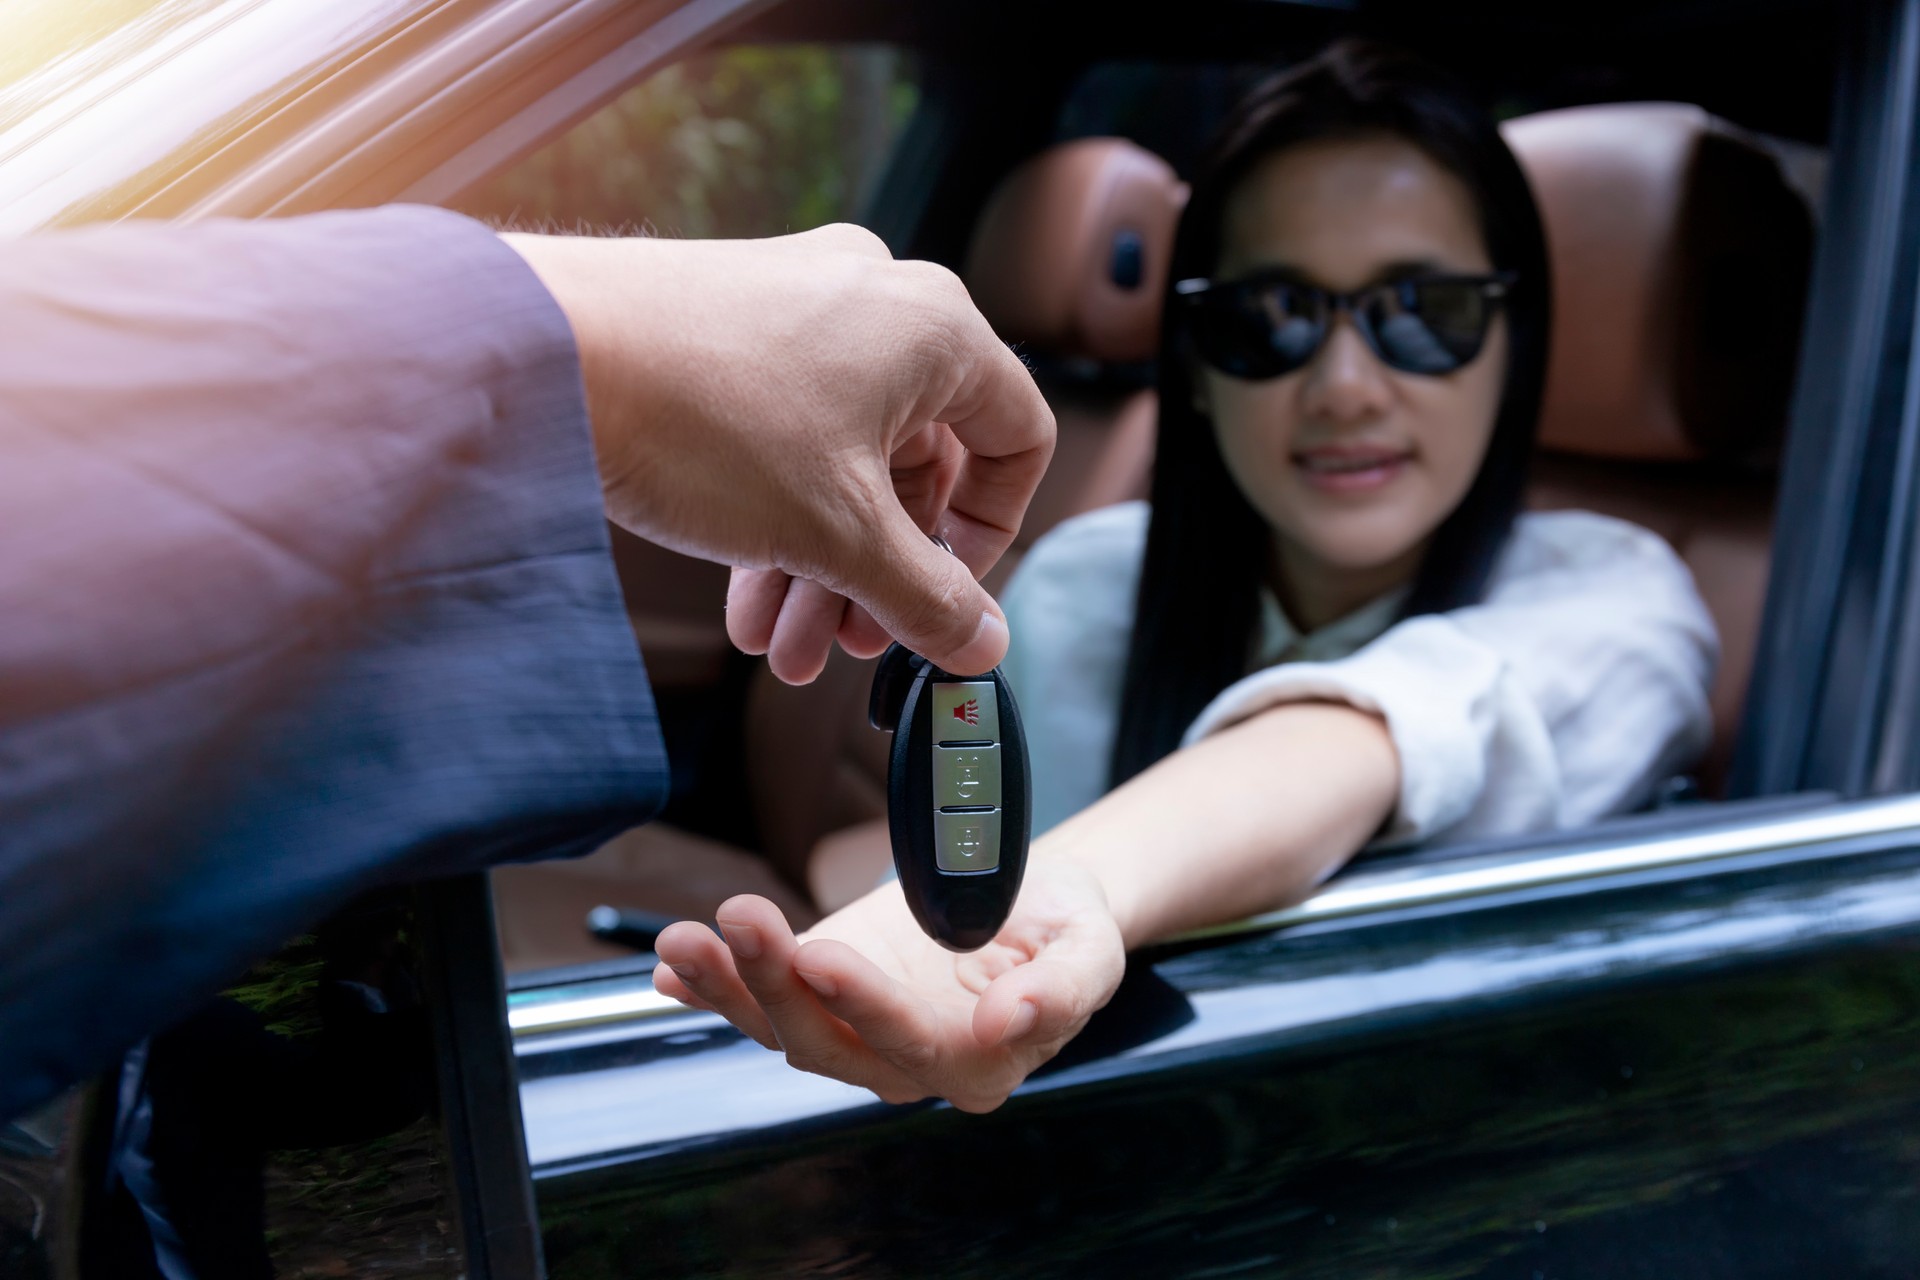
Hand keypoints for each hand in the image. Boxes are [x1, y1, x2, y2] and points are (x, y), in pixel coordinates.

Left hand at [501, 224, 1053, 680]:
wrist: (537, 355)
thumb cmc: (701, 418)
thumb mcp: (839, 535)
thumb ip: (928, 597)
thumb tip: (981, 642)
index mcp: (935, 328)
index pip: (1018, 438)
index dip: (991, 536)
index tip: (947, 598)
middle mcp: (876, 300)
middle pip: (920, 463)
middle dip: (881, 573)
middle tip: (845, 643)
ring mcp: (797, 305)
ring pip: (845, 458)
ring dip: (820, 563)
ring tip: (779, 644)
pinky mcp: (729, 325)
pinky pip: (785, 433)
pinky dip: (774, 515)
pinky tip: (743, 597)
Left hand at [653, 858, 1124, 1112]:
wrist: (1035, 904)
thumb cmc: (1066, 929)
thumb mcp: (1090, 950)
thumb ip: (1058, 991)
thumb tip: (1007, 1022)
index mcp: (976, 1062)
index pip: (911, 1043)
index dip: (864, 1005)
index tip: (823, 957)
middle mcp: (904, 1063)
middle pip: (826, 1039)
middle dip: (774, 981)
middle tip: (741, 918)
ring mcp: (855, 1031)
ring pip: (780, 1023)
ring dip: (728, 983)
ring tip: (686, 938)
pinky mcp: (822, 994)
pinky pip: (759, 1002)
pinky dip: (709, 990)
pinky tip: (669, 971)